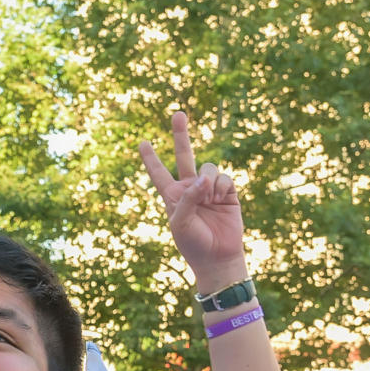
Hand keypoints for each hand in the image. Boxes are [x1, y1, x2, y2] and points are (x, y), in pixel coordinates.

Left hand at [139, 111, 247, 289]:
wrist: (218, 256)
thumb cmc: (193, 242)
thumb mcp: (181, 222)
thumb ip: (188, 198)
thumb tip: (204, 178)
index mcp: (172, 195)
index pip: (158, 173)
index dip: (151, 158)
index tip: (142, 142)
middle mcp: (190, 188)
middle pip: (184, 156)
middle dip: (181, 135)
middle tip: (178, 114)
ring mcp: (209, 188)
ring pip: (208, 167)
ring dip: (208, 181)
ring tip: (209, 199)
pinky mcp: (227, 192)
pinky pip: (224, 178)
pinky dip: (221, 187)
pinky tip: (221, 200)